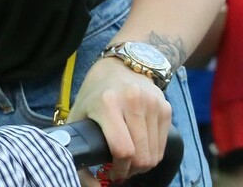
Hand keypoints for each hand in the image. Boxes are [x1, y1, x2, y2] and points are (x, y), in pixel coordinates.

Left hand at [68, 57, 172, 181]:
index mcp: (107, 103)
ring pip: (155, 153)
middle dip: (131, 170)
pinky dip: (152, 153)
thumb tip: (90, 183)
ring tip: (129, 161)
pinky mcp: (165, 107)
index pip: (123, 149)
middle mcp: (133, 101)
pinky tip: (140, 149)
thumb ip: (76, 145)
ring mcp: (152, 104)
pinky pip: (163, 144)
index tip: (112, 173)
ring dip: (143, 164)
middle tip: (121, 170)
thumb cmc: (94, 95)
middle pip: (141, 155)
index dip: (119, 169)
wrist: (119, 67)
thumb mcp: (77, 115)